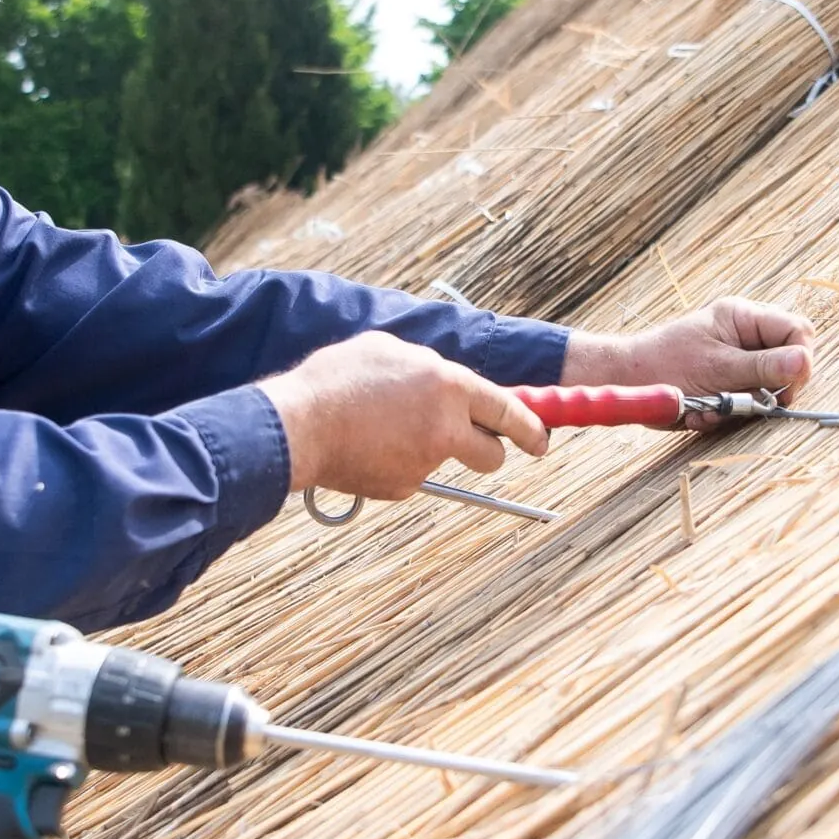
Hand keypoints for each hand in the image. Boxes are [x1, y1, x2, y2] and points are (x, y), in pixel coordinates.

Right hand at [262, 331, 550, 497]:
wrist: (297, 425)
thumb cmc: (338, 378)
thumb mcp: (389, 351)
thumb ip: (428, 368)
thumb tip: (446, 382)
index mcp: (449, 385)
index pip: (508, 410)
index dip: (531, 428)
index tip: (541, 440)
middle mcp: (446, 426)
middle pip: (492, 454)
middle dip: (490, 452)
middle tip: (479, 445)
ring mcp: (425, 461)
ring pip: (444, 461)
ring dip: (428, 450)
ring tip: (383, 429)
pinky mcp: (402, 487)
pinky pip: (410, 474)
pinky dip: (395, 463)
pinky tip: (365, 445)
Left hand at [562, 297, 815, 425]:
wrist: (626, 385)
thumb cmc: (665, 367)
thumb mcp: (718, 369)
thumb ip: (762, 367)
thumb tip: (803, 363)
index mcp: (744, 317)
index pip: (797, 331)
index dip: (800, 361)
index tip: (785, 389)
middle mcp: (744, 334)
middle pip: (789, 360)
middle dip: (771, 389)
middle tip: (750, 404)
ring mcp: (737, 359)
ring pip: (769, 386)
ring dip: (743, 406)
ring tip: (712, 410)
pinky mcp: (727, 382)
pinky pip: (745, 401)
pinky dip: (726, 413)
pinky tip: (702, 414)